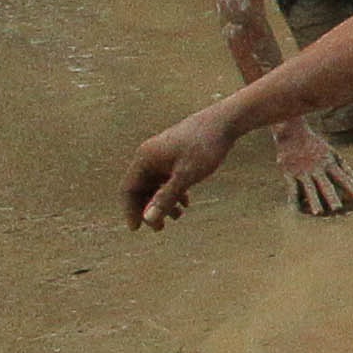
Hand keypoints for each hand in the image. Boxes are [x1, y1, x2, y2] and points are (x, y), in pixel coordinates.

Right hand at [126, 111, 241, 228]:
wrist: (224, 122)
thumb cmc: (204, 147)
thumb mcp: (186, 176)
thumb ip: (166, 198)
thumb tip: (148, 219)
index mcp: (145, 158)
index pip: (128, 189)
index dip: (130, 210)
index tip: (136, 229)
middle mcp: (149, 156)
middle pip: (141, 188)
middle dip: (149, 209)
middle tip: (160, 229)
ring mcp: (162, 154)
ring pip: (156, 184)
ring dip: (163, 202)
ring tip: (178, 217)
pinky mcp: (175, 154)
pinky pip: (167, 177)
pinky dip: (174, 192)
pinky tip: (186, 203)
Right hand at [277, 121, 352, 214]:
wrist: (292, 133)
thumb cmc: (316, 145)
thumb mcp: (333, 154)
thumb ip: (346, 169)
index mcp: (329, 163)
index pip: (342, 177)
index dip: (351, 187)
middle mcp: (317, 168)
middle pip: (325, 185)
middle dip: (332, 197)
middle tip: (338, 209)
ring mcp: (302, 171)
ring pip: (309, 189)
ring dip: (313, 201)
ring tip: (318, 213)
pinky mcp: (289, 173)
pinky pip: (292, 188)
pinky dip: (294, 198)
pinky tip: (296, 209)